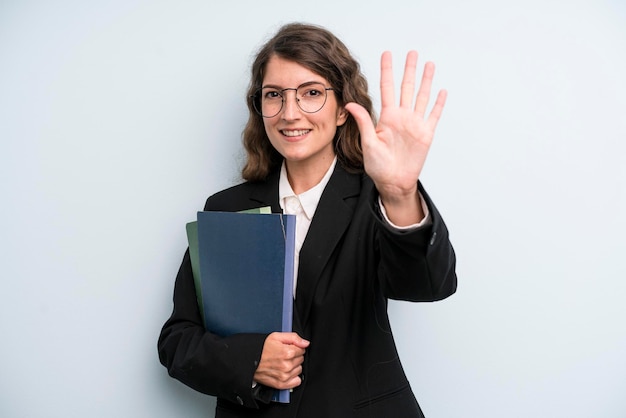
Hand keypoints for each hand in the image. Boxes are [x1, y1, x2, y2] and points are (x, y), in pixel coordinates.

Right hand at [253, 332, 309, 389]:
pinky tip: (285, 372)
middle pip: (301, 359)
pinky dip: (293, 377)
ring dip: (293, 366)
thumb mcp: (276, 336)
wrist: (249, 361)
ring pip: (299, 369)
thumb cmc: (261, 349)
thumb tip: (305, 343)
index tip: (288, 348)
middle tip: (284, 355)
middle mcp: (287, 365)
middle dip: (294, 356)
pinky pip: (296, 381)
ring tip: (283, 363)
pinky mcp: (281, 384)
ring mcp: (284, 376)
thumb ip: (294, 337)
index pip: (302, 350)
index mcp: (287, 352)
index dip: (295, 347)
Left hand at [345, 51, 445, 224]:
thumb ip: (364, 121)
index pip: (387, 88)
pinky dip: (439, 103)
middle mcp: (402, 117)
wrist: (393, 182)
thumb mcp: (368, 142)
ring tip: (429, 64)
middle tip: (412, 52)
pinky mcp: (426, 134)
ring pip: (422, 96)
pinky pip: (434, 115)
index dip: (387, 71)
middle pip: (406, 87)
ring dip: (426, 80)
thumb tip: (350, 104)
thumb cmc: (378, 166)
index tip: (387, 54)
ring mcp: (415, 124)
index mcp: (387, 117)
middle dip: (409, 69)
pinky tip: (442, 91)